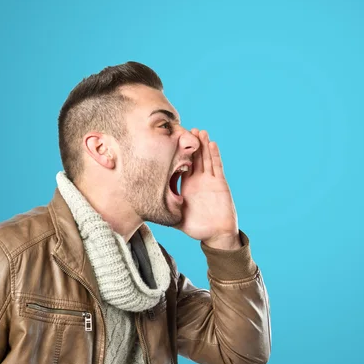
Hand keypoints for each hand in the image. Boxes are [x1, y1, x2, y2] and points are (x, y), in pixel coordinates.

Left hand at [174, 129, 240, 248]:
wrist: (216, 234)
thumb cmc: (197, 227)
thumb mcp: (176, 218)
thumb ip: (163, 213)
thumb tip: (144, 211)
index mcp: (186, 186)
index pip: (180, 166)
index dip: (176, 155)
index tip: (170, 142)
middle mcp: (197, 180)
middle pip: (194, 158)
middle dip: (191, 144)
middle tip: (185, 129)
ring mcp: (209, 180)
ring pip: (205, 158)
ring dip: (203, 144)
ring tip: (199, 131)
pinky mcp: (219, 183)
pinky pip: (216, 166)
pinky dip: (214, 155)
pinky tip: (211, 144)